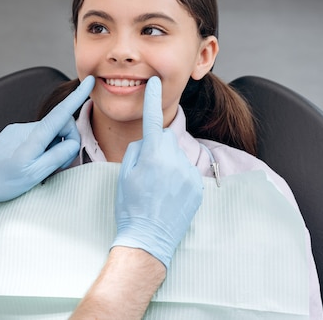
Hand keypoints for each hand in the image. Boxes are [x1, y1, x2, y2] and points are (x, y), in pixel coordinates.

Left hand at [0, 76, 94, 212]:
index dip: (77, 98)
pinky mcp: (12, 134)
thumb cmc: (1, 182)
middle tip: (58, 166)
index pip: (60, 114)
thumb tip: (71, 143)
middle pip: (58, 127)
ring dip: (51, 148)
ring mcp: (17, 130)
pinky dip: (40, 148)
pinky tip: (29, 164)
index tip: (89, 81)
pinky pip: (35, 137)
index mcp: (33, 139)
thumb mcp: (34, 175)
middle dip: (65, 142)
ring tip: (40, 168)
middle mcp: (25, 129)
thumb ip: (56, 157)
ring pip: (47, 134)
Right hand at [112, 76, 202, 269]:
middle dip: (157, 145)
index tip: (155, 83)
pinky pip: (186, 171)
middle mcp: (174, 160)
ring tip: (156, 187)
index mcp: (152, 154)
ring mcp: (188, 174)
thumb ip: (136, 150)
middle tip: (145, 169)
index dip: (153, 99)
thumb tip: (147, 142)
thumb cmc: (130, 206)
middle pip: (166, 138)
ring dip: (167, 162)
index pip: (153, 119)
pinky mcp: (198, 186)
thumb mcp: (124, 174)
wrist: (148, 238)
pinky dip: (177, 177)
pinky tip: (167, 194)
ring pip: (176, 155)